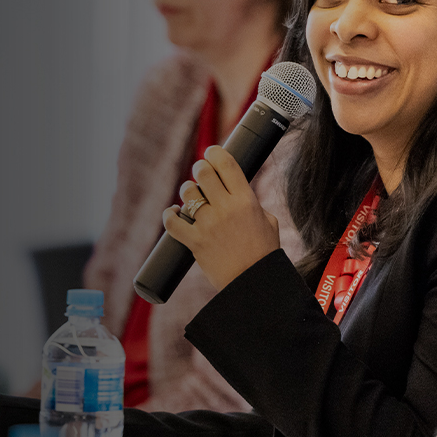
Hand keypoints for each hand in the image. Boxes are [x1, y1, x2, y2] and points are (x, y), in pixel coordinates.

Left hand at [161, 144, 284, 289]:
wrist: (254, 283)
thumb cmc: (263, 253)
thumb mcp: (268, 221)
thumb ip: (252, 203)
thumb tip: (236, 191)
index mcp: (246, 200)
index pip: (226, 163)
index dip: (214, 153)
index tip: (211, 153)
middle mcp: (226, 208)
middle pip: (203, 172)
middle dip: (199, 169)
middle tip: (201, 174)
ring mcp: (208, 224)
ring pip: (187, 193)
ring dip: (187, 191)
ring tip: (191, 197)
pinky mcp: (194, 241)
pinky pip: (172, 222)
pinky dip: (169, 215)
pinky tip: (173, 213)